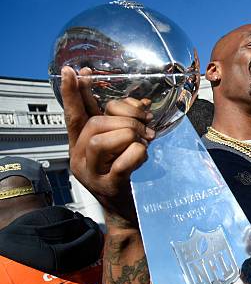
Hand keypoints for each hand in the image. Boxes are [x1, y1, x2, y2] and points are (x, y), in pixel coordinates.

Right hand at [61, 66, 154, 229]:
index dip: (75, 92)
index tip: (73, 70)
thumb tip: (139, 102)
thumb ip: (125, 122)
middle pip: (94, 123)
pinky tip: (144, 155)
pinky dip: (137, 154)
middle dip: (125, 119)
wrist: (129, 213)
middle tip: (145, 128)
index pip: (75, 114)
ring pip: (101, 140)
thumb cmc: (126, 175)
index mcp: (81, 144)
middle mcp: (79, 158)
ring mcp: (92, 174)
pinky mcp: (109, 187)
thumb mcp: (123, 145)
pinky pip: (121, 162)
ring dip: (129, 134)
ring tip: (143, 142)